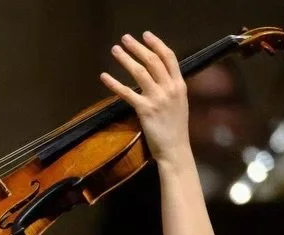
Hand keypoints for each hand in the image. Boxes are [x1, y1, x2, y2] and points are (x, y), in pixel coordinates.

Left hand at [100, 31, 189, 161]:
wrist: (175, 150)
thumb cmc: (175, 129)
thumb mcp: (180, 104)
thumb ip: (171, 88)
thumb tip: (161, 77)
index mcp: (180, 85)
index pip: (169, 58)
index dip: (157, 44)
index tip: (146, 35)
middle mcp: (170, 89)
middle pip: (152, 60)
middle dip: (137, 47)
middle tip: (125, 38)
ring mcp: (158, 99)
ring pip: (140, 71)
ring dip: (125, 58)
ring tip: (115, 50)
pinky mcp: (145, 110)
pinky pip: (126, 92)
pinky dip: (114, 83)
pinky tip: (104, 76)